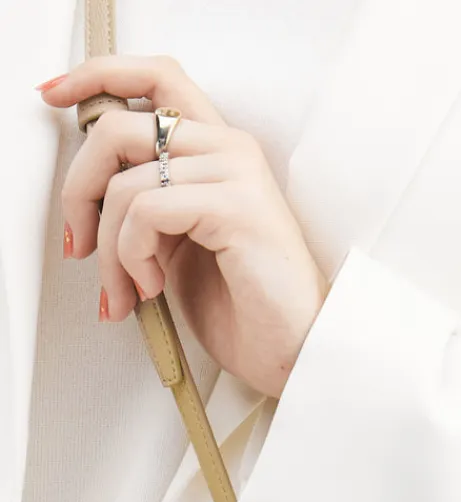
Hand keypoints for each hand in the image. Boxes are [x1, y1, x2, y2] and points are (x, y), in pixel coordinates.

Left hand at [39, 56, 328, 398]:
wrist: (291, 352)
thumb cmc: (244, 308)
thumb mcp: (178, 245)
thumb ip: (146, 203)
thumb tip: (87, 194)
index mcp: (218, 149)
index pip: (156, 78)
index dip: (97, 76)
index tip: (55, 96)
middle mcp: (229, 148)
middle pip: (118, 128)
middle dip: (79, 192)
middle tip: (80, 245)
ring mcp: (236, 172)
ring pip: (125, 182)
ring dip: (110, 250)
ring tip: (128, 290)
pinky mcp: (236, 205)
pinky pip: (147, 210)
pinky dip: (133, 256)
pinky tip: (155, 285)